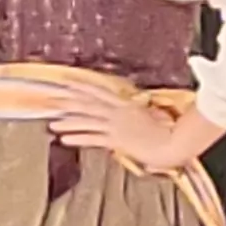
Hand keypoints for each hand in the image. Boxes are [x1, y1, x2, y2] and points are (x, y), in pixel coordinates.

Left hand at [50, 81, 197, 171]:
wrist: (175, 143)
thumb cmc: (169, 133)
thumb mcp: (154, 119)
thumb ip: (143, 116)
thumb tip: (142, 113)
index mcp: (127, 105)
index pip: (99, 92)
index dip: (82, 86)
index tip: (67, 82)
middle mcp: (119, 112)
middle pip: (88, 103)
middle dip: (67, 100)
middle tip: (50, 98)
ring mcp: (117, 125)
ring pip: (87, 120)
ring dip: (68, 122)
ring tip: (52, 124)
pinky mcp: (117, 140)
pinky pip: (93, 138)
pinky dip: (77, 137)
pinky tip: (64, 139)